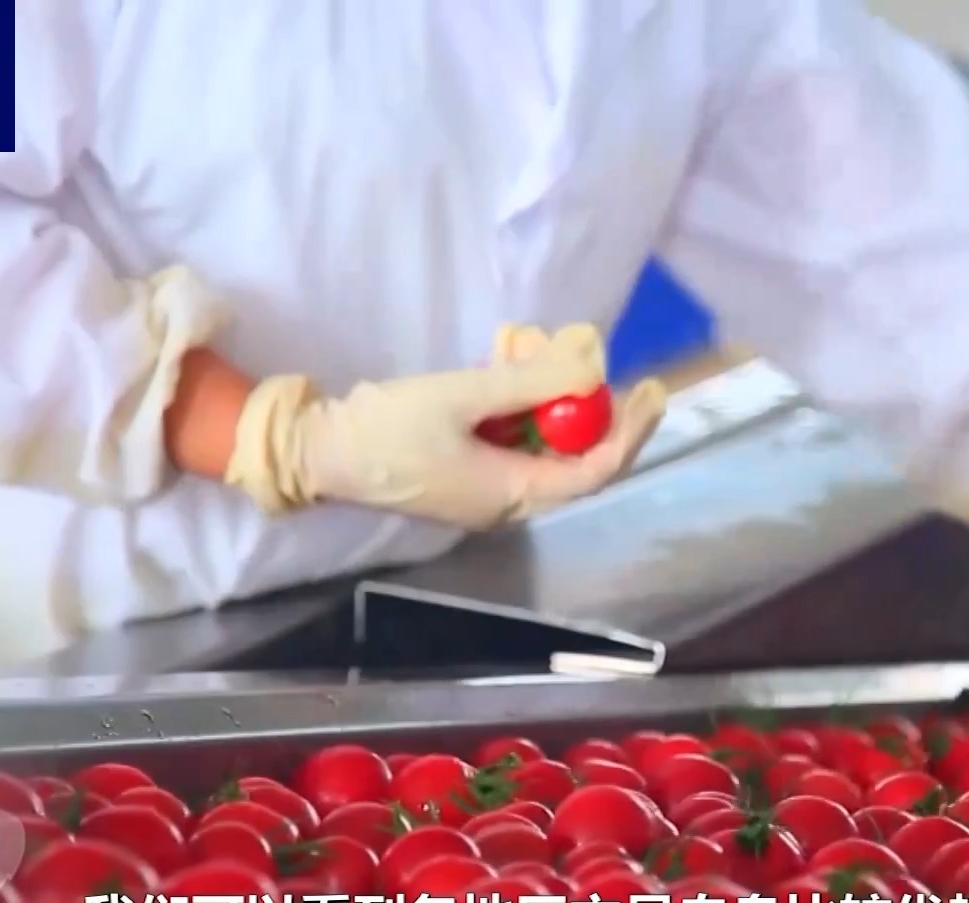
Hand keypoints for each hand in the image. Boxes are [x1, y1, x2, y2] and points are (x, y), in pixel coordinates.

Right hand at [227, 323, 666, 527]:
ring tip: (520, 340)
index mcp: (512, 494)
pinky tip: (503, 352)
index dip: (629, 431)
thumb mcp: (461, 396)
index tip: (651, 388)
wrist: (317, 450)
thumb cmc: (385, 431)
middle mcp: (508, 496)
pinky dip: (515, 392)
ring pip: (541, 432)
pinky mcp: (468, 462)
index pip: (595, 470)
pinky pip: (512, 429)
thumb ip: (529, 381)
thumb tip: (593, 364)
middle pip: (572, 449)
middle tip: (571, 345)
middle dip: (578, 393)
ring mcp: (487, 481)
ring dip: (541, 384)